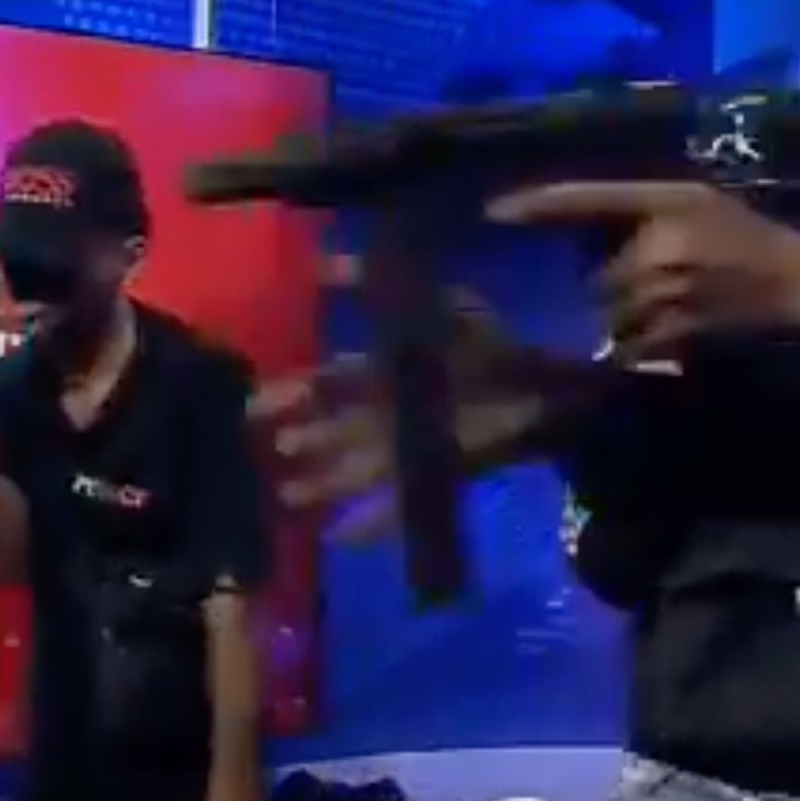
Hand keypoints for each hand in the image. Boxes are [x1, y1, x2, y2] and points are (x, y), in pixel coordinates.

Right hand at [252, 257, 605, 524]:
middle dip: (296, 442)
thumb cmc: (493, 346)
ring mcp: (407, 450)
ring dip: (320, 485)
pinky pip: (396, 507)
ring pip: (351, 470)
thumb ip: (381, 286)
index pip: (324, 384)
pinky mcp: (432, 479)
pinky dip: (371, 523)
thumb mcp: (440, 305)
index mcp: (382, 373)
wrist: (547, 390)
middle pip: (329, 431)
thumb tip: (320, 263)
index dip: (289, 395)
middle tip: (257, 452)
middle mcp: (385, 415)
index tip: (252, 403)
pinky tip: (340, 537)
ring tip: (285, 498)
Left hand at [489, 181, 799, 360]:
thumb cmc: (749, 235)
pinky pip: (630, 343)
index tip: (492, 210)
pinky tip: (671, 330)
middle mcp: (656, 247)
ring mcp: (663, 295)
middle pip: (595, 277)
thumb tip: (579, 223)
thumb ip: (641, 208)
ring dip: (626, 316)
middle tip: (653, 283)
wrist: (799, 284)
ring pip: (611, 312)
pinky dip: (639, 343)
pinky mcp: (672, 334)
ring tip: (671, 306)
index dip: (536, 204)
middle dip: (610, 285)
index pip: (584, 199)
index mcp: (664, 202)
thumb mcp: (697, 200)